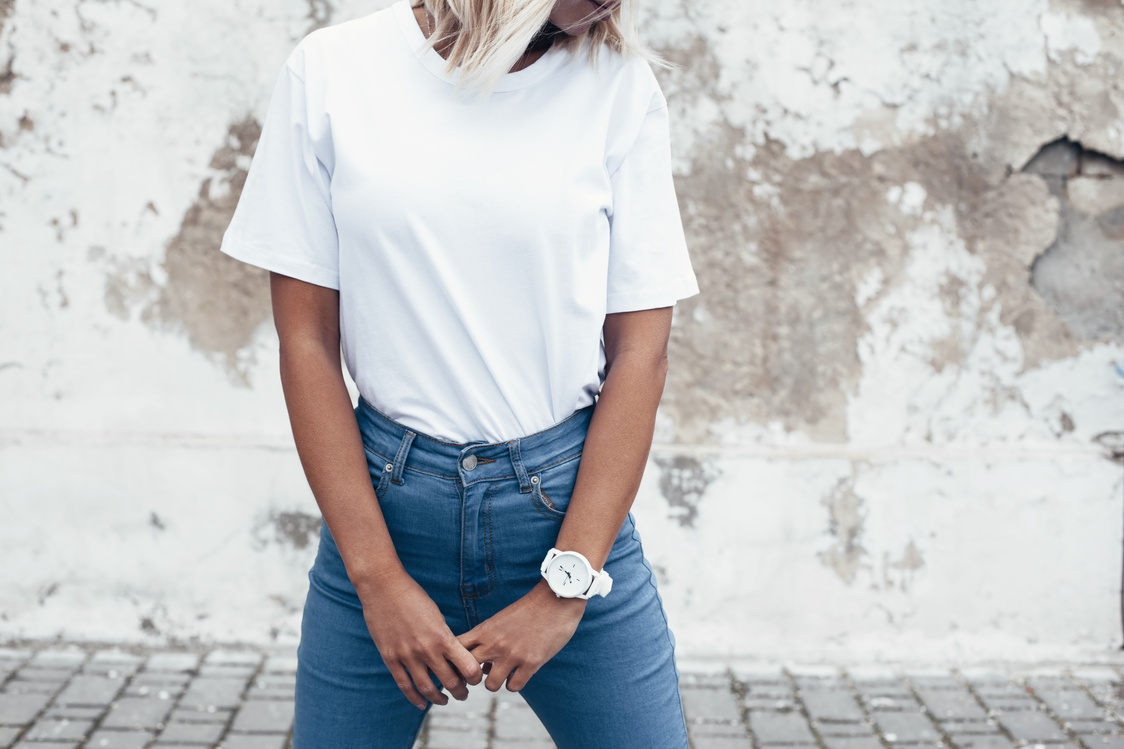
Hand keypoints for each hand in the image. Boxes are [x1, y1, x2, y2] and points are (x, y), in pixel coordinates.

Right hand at [357, 571, 482, 708]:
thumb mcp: (437, 616)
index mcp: (443, 637)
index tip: (476, 678)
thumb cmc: (414, 598)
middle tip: (464, 694)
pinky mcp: (390, 658)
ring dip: (439, 698)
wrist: (384, 588)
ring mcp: (407, 656)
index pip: (467, 667)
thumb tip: (453, 657)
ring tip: (446, 700)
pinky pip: (404, 685)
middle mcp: (426, 650)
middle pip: (450, 682)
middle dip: (461, 691)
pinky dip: (415, 698)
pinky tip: (422, 704)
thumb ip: (444, 637)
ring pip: (427, 688)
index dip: (475, 676)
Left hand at [457, 580, 586, 691]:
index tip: (461, 664)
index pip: (456, 648)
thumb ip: (488, 639)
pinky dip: (514, 684)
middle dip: (470, 678)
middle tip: (479, 677)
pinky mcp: (531, 663)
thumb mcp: (501, 620)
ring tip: (503, 675)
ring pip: (490, 685)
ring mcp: (512, 654)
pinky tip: (519, 675)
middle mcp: (495, 643)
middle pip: (467, 670)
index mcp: (485, 630)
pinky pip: (513, 687)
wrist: (556, 598)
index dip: (454, 660)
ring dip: (496, 682)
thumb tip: (482, 666)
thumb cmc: (529, 609)